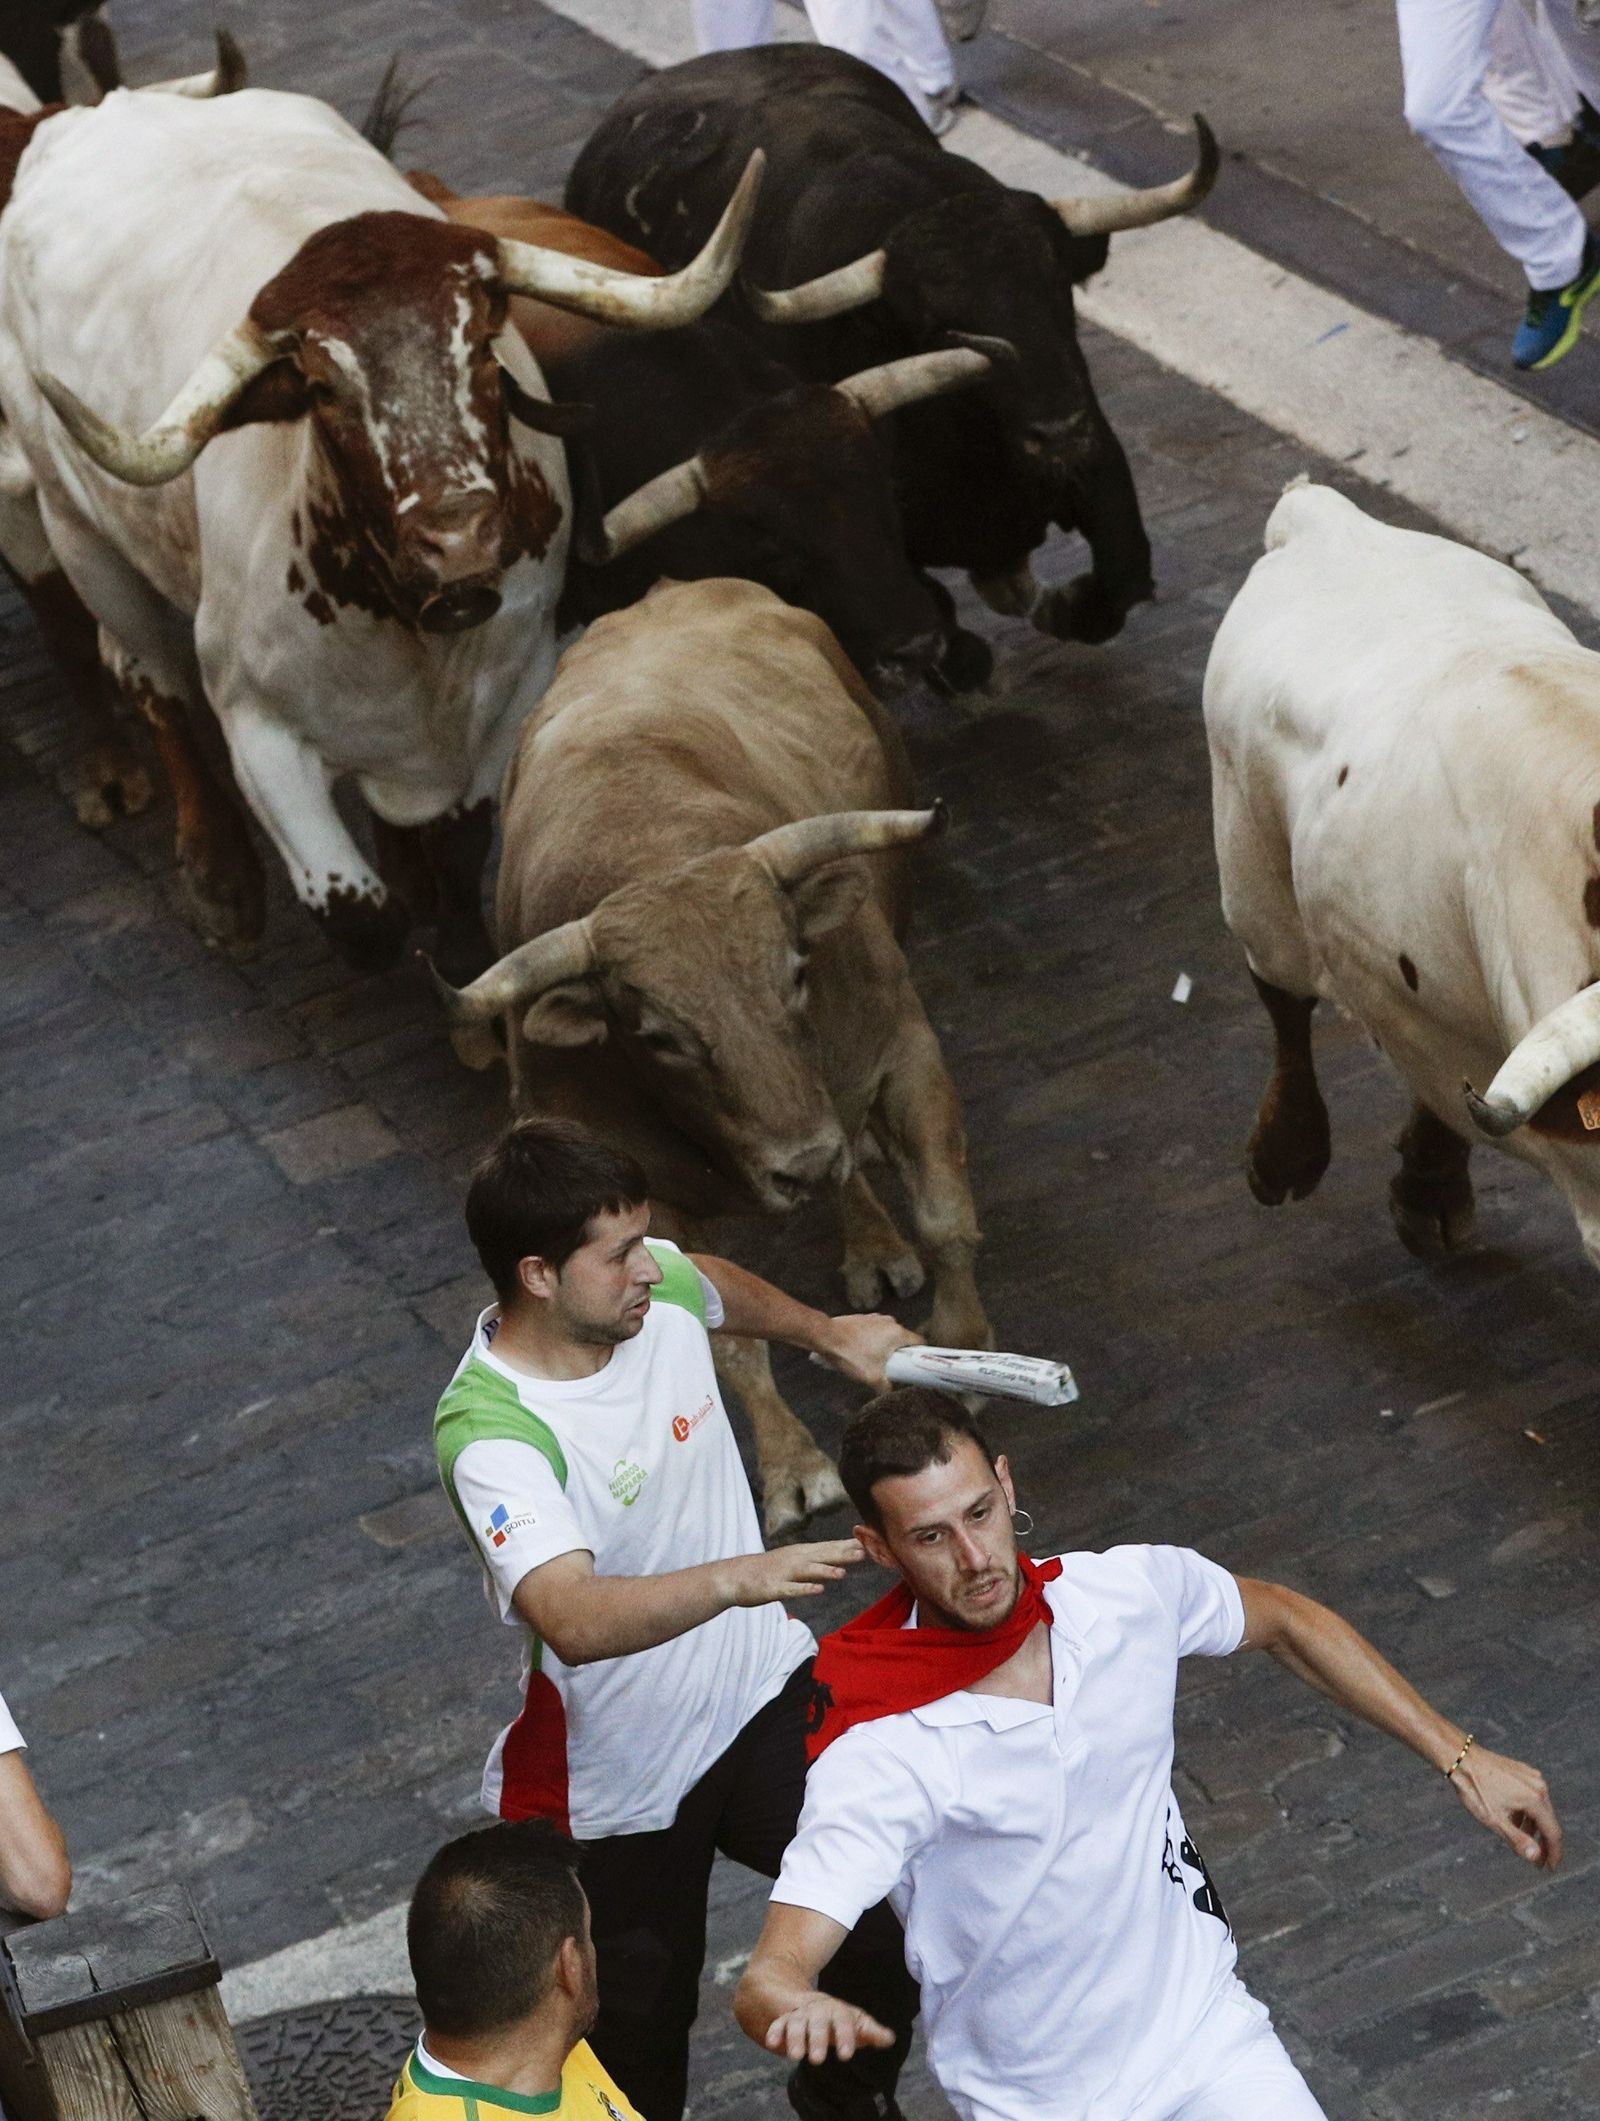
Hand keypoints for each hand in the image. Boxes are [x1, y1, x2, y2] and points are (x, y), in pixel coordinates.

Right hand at [727, 1540, 863, 1606]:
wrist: (733, 1576)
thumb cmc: (766, 1570)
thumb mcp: (792, 1561)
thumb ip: (814, 1561)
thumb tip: (839, 1559)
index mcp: (800, 1553)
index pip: (828, 1547)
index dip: (848, 1545)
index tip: (868, 1542)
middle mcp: (794, 1560)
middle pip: (822, 1556)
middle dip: (843, 1554)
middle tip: (865, 1552)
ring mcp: (783, 1574)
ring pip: (808, 1572)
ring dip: (825, 1571)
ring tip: (843, 1573)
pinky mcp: (773, 1588)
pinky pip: (791, 1590)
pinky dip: (805, 1589)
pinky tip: (818, 1590)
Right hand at [764, 1992, 894, 2064]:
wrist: (801, 1998)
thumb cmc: (833, 2018)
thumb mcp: (852, 2021)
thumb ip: (869, 2031)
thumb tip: (890, 2038)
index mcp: (837, 2011)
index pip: (844, 2021)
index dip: (845, 2037)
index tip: (846, 2055)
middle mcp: (817, 2011)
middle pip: (818, 2023)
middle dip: (817, 2040)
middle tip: (817, 2060)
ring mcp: (799, 2015)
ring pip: (796, 2024)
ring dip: (794, 2039)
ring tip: (795, 2056)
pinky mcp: (783, 2021)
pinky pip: (778, 2025)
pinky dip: (774, 2032)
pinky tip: (771, 2043)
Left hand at [812, 1313, 921, 1387]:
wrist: (826, 1337)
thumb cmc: (852, 1355)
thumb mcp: (871, 1377)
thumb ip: (885, 1386)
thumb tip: (889, 1391)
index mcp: (897, 1333)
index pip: (919, 1341)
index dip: (919, 1354)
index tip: (914, 1365)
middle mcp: (889, 1322)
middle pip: (903, 1339)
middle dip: (898, 1353)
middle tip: (891, 1367)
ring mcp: (875, 1318)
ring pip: (887, 1335)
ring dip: (884, 1347)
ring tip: (873, 1361)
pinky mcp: (863, 1318)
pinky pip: (875, 1331)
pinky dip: (872, 1340)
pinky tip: (860, 1352)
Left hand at [1449, 1744, 1562, 1868]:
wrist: (1461, 1758)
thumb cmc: (1475, 1788)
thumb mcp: (1494, 1820)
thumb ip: (1517, 1840)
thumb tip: (1536, 1857)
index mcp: (1535, 1798)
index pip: (1553, 1833)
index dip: (1553, 1853)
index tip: (1550, 1868)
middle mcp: (1539, 1786)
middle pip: (1548, 1821)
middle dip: (1543, 1843)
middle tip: (1537, 1862)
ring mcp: (1531, 1777)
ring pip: (1539, 1809)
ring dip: (1534, 1828)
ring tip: (1523, 1843)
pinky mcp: (1523, 1772)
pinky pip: (1531, 1797)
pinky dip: (1526, 1813)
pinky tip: (1514, 1821)